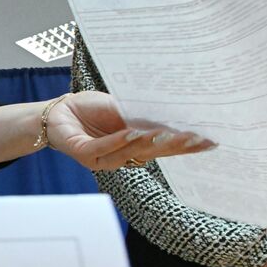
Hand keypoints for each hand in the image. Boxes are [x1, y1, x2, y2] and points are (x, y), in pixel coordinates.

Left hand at [47, 91, 212, 170]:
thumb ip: (143, 115)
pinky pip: (105, 147)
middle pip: (152, 153)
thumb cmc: (90, 110)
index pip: (163, 147)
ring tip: (168, 133)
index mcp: (134, 146)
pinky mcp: (84, 154)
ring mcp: (102, 158)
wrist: (57, 111)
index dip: (185, 146)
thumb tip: (173, 113)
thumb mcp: (122, 108)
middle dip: (175, 146)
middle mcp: (121, 156)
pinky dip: (119, 140)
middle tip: (197, 139)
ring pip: (130, 153)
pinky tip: (132, 132)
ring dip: (149, 143)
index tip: (210, 141)